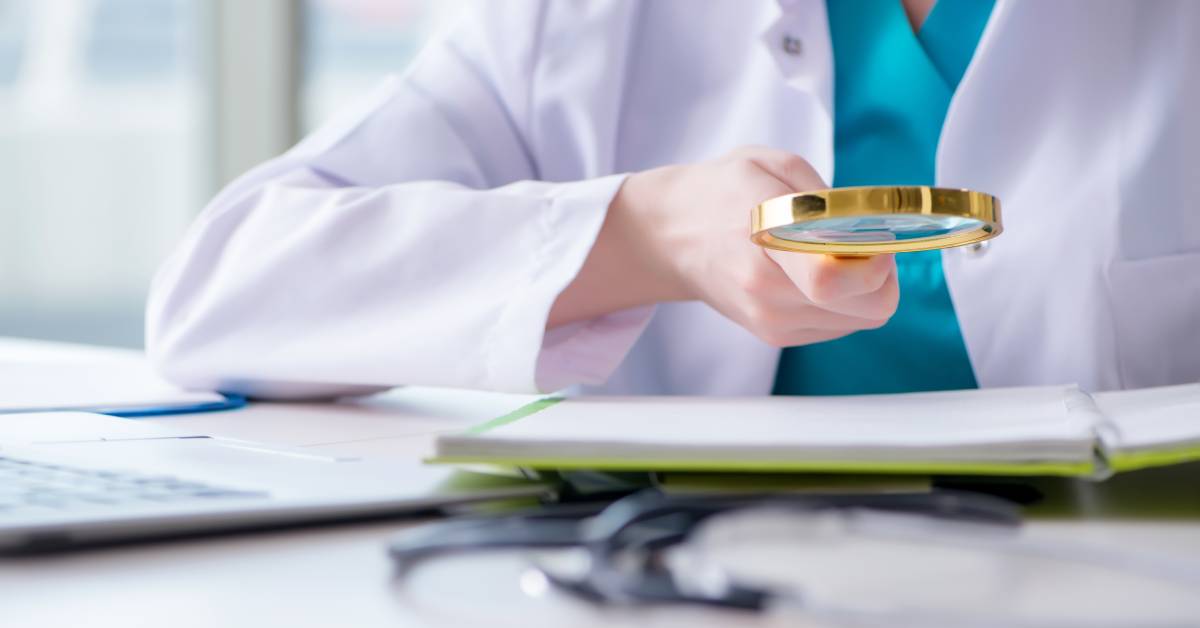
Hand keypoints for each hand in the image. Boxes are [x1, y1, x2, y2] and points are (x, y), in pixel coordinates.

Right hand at [551, 146, 898, 346]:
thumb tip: (873, 229)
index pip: (834, 280)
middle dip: (882, 274)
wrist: (667, 236)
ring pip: (863, 318)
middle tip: (859, 242)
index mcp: (763, 250)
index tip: (869, 233)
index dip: (874, 259)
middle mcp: (769, 298)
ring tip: (827, 253)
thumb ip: (827, 198)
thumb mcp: (771, 167)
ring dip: (863, 287)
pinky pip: (842, 324)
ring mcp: (773, 324)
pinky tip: (813, 271)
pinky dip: (844, 299)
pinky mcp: (777, 336)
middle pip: (871, 309)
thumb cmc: (721, 194)